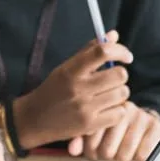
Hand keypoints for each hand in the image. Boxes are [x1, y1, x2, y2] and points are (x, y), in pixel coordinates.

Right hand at [12, 31, 132, 150]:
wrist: (34, 119)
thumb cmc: (53, 89)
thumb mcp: (66, 67)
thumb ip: (90, 50)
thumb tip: (113, 35)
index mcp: (72, 70)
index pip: (102, 52)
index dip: (120, 51)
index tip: (126, 56)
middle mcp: (79, 88)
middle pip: (119, 74)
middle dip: (120, 75)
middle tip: (112, 79)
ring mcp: (85, 108)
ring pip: (122, 94)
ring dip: (119, 92)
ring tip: (108, 94)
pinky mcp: (90, 126)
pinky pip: (119, 113)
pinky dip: (117, 110)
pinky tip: (107, 108)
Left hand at [69, 103, 159, 160]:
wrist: (143, 116)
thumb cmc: (114, 124)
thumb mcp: (95, 127)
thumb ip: (80, 137)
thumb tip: (72, 150)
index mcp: (104, 106)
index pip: (91, 139)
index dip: (91, 151)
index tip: (94, 150)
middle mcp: (122, 109)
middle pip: (107, 151)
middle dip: (106, 155)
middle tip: (108, 151)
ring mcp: (139, 116)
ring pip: (124, 154)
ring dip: (122, 157)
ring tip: (121, 150)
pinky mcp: (154, 126)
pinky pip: (142, 154)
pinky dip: (138, 157)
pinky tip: (135, 149)